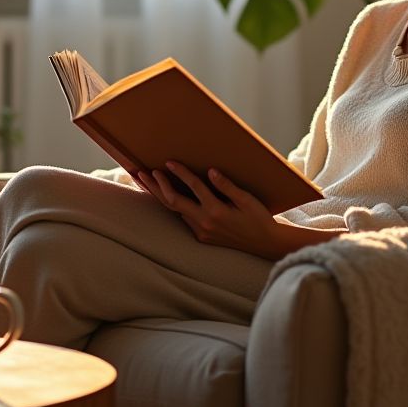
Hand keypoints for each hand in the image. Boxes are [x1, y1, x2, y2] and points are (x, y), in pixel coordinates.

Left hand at [135, 161, 282, 259]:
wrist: (265, 244)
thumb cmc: (258, 218)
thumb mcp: (246, 200)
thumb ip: (227, 186)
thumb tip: (210, 171)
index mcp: (216, 212)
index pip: (194, 188)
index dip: (181, 173)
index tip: (169, 162)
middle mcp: (205, 223)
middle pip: (173, 202)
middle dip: (156, 186)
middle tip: (142, 172)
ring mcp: (201, 232)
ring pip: (174, 211)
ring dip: (159, 195)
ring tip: (144, 181)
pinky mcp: (201, 236)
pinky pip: (182, 218)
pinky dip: (171, 205)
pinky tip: (163, 195)